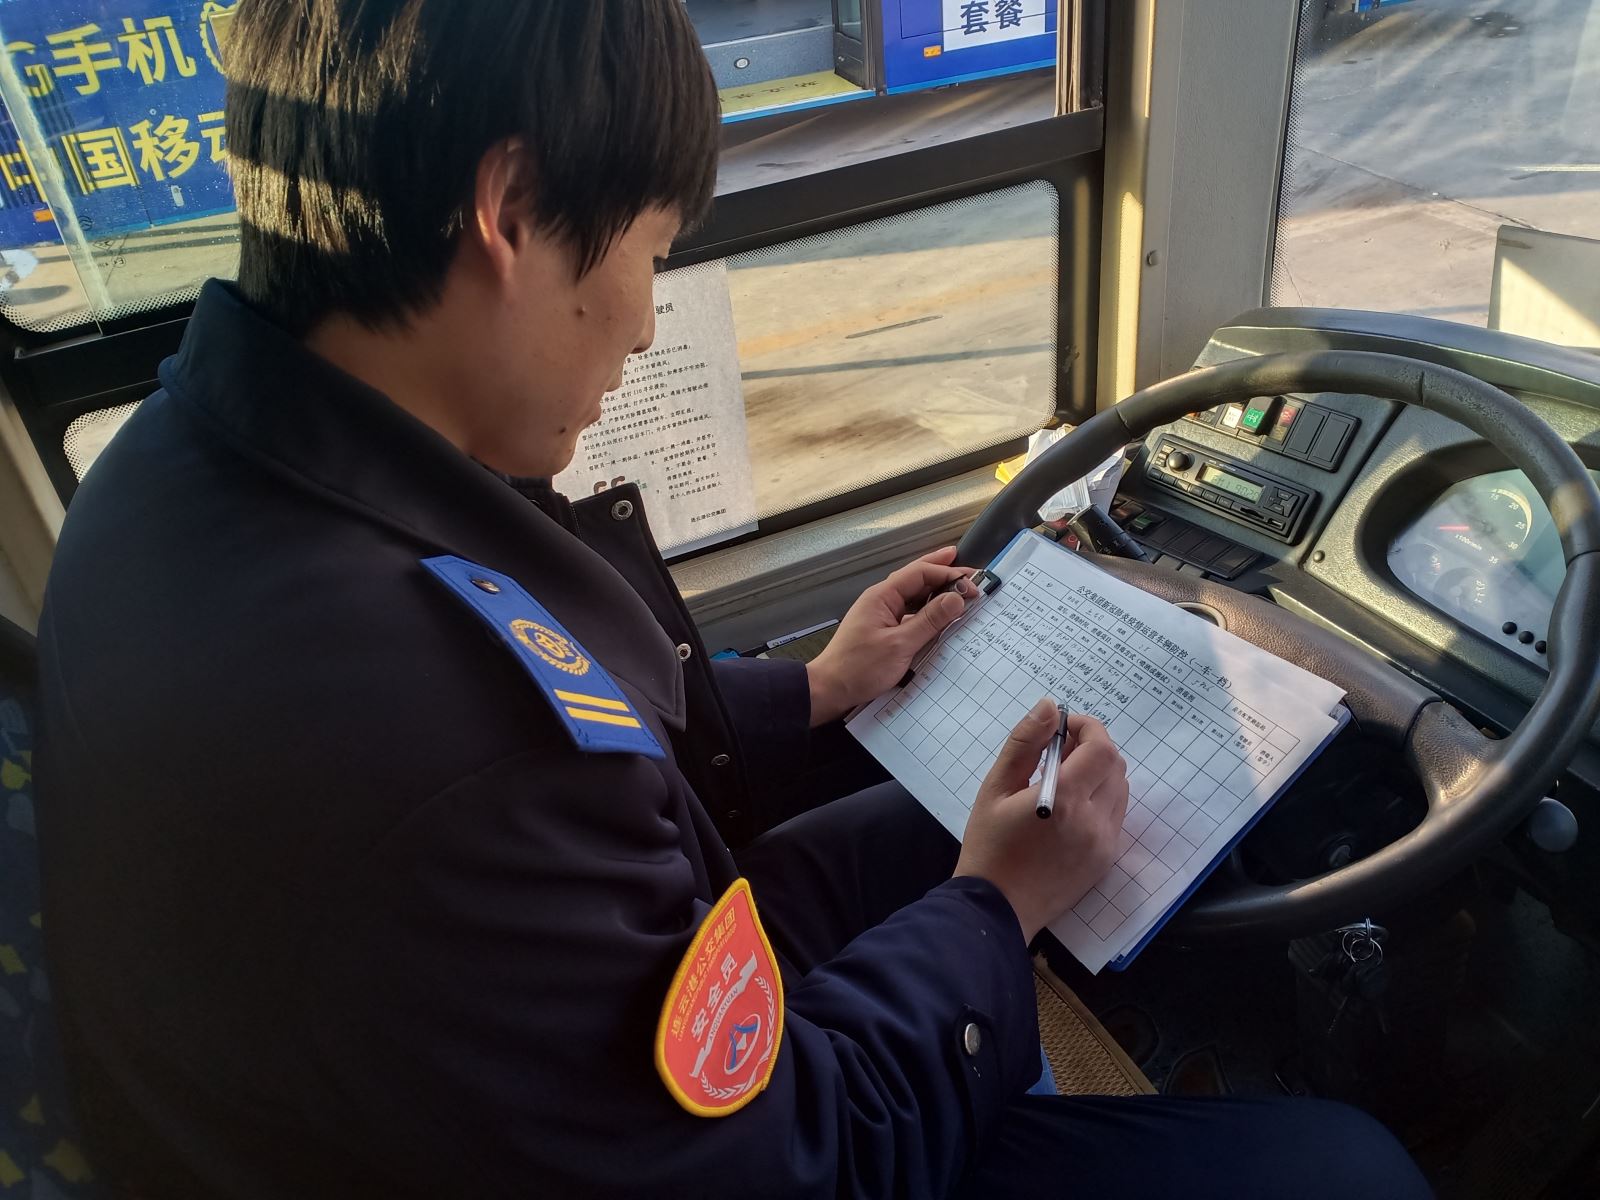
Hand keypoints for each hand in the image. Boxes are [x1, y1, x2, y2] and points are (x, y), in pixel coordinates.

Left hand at [806, 547, 976, 725]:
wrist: (830, 690)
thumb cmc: (857, 668)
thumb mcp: (900, 645)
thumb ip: (930, 620)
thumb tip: (956, 598)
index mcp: (882, 596)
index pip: (919, 573)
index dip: (948, 574)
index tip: (972, 584)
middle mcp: (881, 600)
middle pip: (916, 579)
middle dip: (943, 572)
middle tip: (969, 569)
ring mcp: (882, 616)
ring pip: (914, 596)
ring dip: (937, 591)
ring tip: (959, 586)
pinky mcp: (884, 632)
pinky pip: (910, 614)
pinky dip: (928, 611)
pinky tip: (941, 615)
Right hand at [955, 701, 1128, 941]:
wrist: (997, 908)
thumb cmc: (988, 846)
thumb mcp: (995, 788)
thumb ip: (1025, 743)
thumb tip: (1049, 706)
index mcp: (1065, 800)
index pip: (1100, 747)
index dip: (1088, 727)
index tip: (1063, 726)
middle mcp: (1094, 821)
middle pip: (1115, 765)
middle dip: (1093, 747)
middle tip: (1059, 751)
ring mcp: (1105, 844)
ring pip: (1120, 789)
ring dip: (1099, 773)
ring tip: (1064, 779)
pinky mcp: (1106, 860)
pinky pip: (1116, 815)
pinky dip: (1101, 799)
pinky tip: (1070, 808)